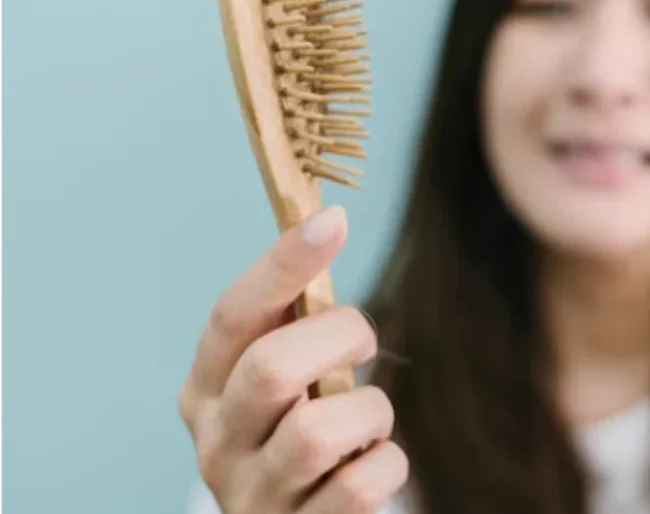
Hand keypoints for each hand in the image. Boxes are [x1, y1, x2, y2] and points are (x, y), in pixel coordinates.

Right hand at [177, 206, 408, 512]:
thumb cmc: (294, 437)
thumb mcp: (280, 383)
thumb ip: (291, 323)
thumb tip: (323, 224)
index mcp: (205, 390)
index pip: (232, 316)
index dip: (281, 265)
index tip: (332, 221)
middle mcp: (217, 442)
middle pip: (271, 368)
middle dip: (339, 337)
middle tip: (364, 345)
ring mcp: (254, 494)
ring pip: (319, 432)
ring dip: (369, 411)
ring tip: (368, 419)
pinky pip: (361, 483)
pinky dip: (386, 463)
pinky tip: (373, 462)